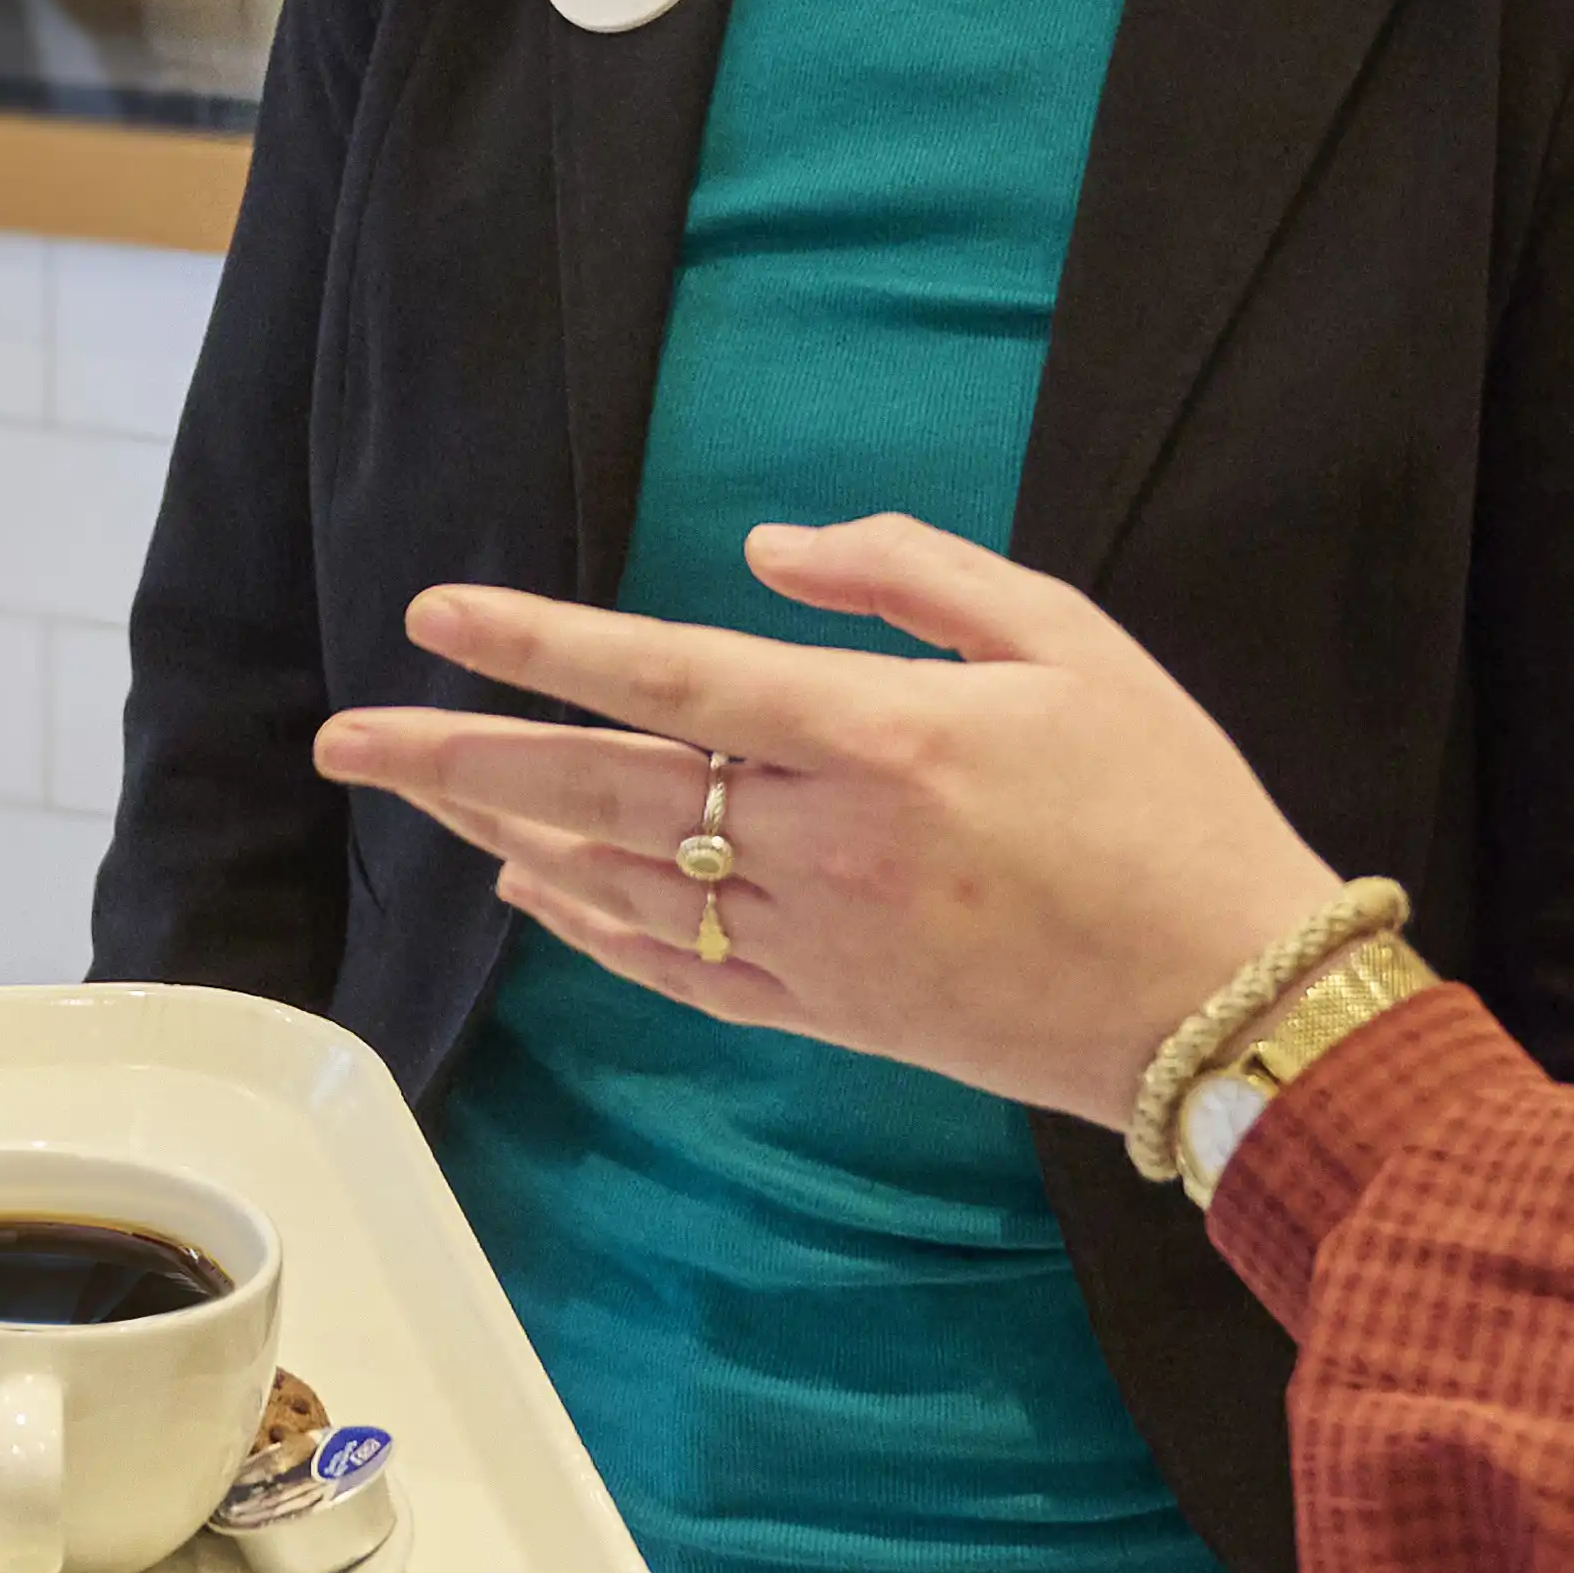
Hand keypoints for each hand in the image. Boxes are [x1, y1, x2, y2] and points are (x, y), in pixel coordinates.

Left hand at [314, 516, 1352, 1123]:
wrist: (1232, 999)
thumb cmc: (1166, 798)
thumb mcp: (1065, 635)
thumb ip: (908, 572)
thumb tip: (760, 553)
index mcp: (880, 738)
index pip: (668, 677)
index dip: (538, 646)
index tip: (434, 614)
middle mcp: (826, 846)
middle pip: (602, 794)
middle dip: (456, 760)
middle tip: (342, 739)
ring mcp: (820, 945)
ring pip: (619, 885)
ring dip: (504, 836)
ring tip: (411, 795)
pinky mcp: (834, 1018)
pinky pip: (676, 972)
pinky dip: (590, 932)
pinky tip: (531, 891)